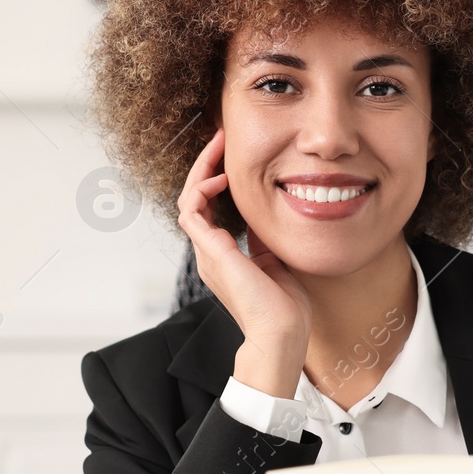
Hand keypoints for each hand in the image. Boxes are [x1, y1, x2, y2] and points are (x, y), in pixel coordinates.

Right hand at [174, 127, 310, 398]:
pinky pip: (192, 211)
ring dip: (201, 170)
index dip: (216, 179)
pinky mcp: (213, 253)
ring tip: (217, 147)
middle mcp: (210, 253)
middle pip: (194, 199)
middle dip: (205, 166)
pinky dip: (202, 190)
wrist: (281, 334)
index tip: (232, 156)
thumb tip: (264, 215)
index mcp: (223, 255)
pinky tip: (220, 178)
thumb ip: (263, 239)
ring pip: (188, 200)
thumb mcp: (275, 261)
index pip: (209, 208)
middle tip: (220, 138)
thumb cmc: (284, 308)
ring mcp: (208, 253)